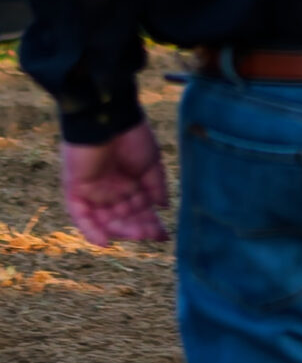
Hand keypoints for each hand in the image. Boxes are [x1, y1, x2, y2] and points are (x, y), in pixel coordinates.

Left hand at [61, 122, 169, 244]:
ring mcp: (93, 190)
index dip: (151, 223)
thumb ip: (156, 186)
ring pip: (105, 219)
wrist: (108, 119)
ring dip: (121, 230)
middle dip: (138, 227)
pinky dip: (90, 230)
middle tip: (152, 233)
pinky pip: (81, 215)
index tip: (164, 235)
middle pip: (123, 217)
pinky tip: (105, 242)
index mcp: (129, 182)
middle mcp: (111, 189)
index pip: (139, 209)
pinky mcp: (76, 189)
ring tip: (139, 234)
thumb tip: (163, 207)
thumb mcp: (151, 163)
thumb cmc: (132, 136)